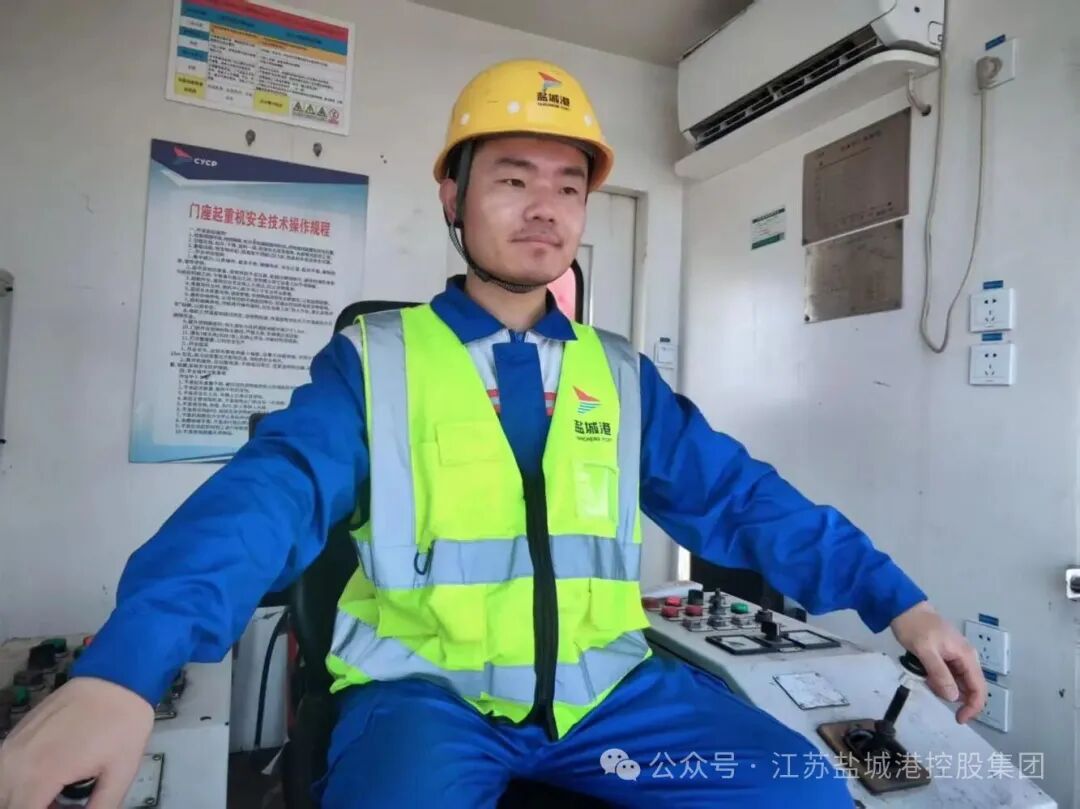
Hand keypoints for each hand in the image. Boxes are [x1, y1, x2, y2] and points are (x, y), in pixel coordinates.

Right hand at [0, 677, 153, 808]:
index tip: (63, 808)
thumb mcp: (120, 774)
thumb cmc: (122, 725)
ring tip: (55, 795)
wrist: (116, 678)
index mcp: (41, 775)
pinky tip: (47, 780)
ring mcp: (11, 747)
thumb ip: (100, 808)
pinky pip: (3, 771)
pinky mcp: (14, 736)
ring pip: (2, 790)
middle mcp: (16, 762)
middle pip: (7, 804)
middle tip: (62, 804)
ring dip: (22, 798)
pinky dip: (18, 784)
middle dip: (33, 808)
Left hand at [890, 601, 986, 723]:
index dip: (973, 707)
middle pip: (968, 687)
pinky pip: (946, 674)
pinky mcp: (945, 656)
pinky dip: (936, 678)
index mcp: (966, 656)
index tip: (959, 719)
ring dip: (941, 685)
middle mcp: (966, 657)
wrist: (904, 608)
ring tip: (922, 674)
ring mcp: (956, 656)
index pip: (979, 688)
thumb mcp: (925, 651)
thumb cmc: (915, 627)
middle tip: (928, 685)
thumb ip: (940, 673)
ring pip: (956, 682)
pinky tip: (922, 671)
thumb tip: (953, 697)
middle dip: (950, 693)